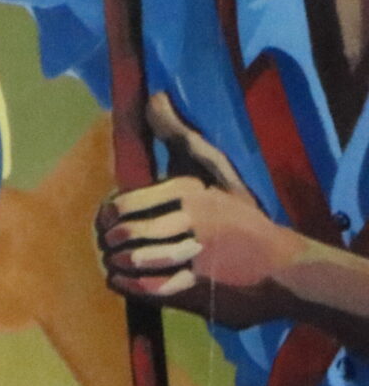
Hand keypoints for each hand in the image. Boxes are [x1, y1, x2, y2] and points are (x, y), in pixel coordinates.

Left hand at [98, 93, 304, 327]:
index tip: (108, 220)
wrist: (279, 265)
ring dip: (116, 263)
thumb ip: (181, 138)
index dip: (107, 215)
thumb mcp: (217, 172)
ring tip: (116, 260)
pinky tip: (123, 278)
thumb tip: (154, 98)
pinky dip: (125, 284)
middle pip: (125, 232)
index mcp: (192, 190)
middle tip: (109, 244)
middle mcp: (193, 219)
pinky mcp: (195, 286)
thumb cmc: (240, 215)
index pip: (125, 203)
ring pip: (132, 259)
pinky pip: (143, 287)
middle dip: (110, 241)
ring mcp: (195, 253)